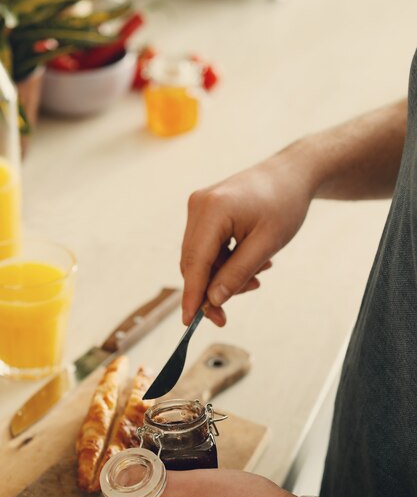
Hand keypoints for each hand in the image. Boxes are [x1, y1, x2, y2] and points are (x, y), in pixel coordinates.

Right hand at [180, 147, 315, 325]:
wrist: (292, 174)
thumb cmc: (284, 205)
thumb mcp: (267, 245)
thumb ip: (237, 274)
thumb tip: (212, 300)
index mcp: (212, 211)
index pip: (196, 263)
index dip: (192, 295)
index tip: (188, 322)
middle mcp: (198, 206)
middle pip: (194, 262)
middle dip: (211, 290)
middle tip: (227, 315)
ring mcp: (200, 206)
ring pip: (201, 258)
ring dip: (223, 276)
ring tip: (258, 277)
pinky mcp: (205, 210)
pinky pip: (207, 246)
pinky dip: (225, 261)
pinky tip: (252, 263)